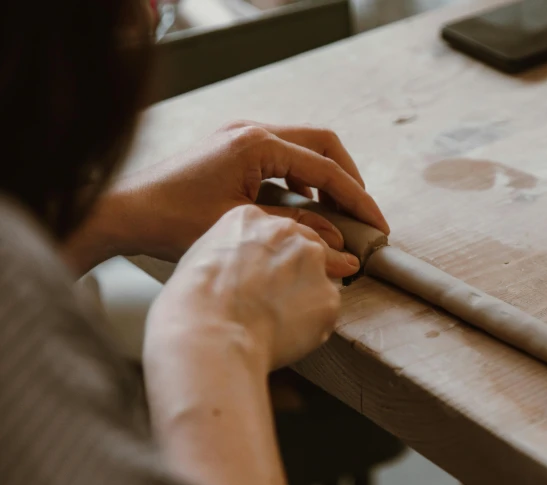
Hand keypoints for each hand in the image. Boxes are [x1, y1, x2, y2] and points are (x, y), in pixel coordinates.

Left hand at [64, 121, 388, 276]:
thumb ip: (297, 231)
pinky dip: (302, 179)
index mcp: (257, 144)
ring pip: (305, 148)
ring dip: (326, 178)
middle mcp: (252, 131)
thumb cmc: (171, 221)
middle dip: (349, 179)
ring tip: (339, 214)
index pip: (326, 168)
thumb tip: (339, 244)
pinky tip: (304, 208)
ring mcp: (241, 136)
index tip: (376, 224)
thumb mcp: (244, 229)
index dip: (357, 198)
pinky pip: (283, 156)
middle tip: (364, 215)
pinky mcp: (233, 148)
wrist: (125, 214)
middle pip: (323, 144)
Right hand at [151, 204, 339, 369]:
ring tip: (272, 323)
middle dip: (292, 276)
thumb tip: (245, 268)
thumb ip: (234, 251)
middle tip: (269, 304)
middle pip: (303, 250)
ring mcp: (312, 262)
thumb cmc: (193, 303)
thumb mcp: (202, 256)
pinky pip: (324, 312)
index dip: (268, 260)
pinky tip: (283, 336)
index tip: (261, 279)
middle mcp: (288, 232)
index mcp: (251, 218)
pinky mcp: (328, 295)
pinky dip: (310, 326)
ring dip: (302, 299)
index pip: (274, 233)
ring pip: (316, 281)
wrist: (209, 333)